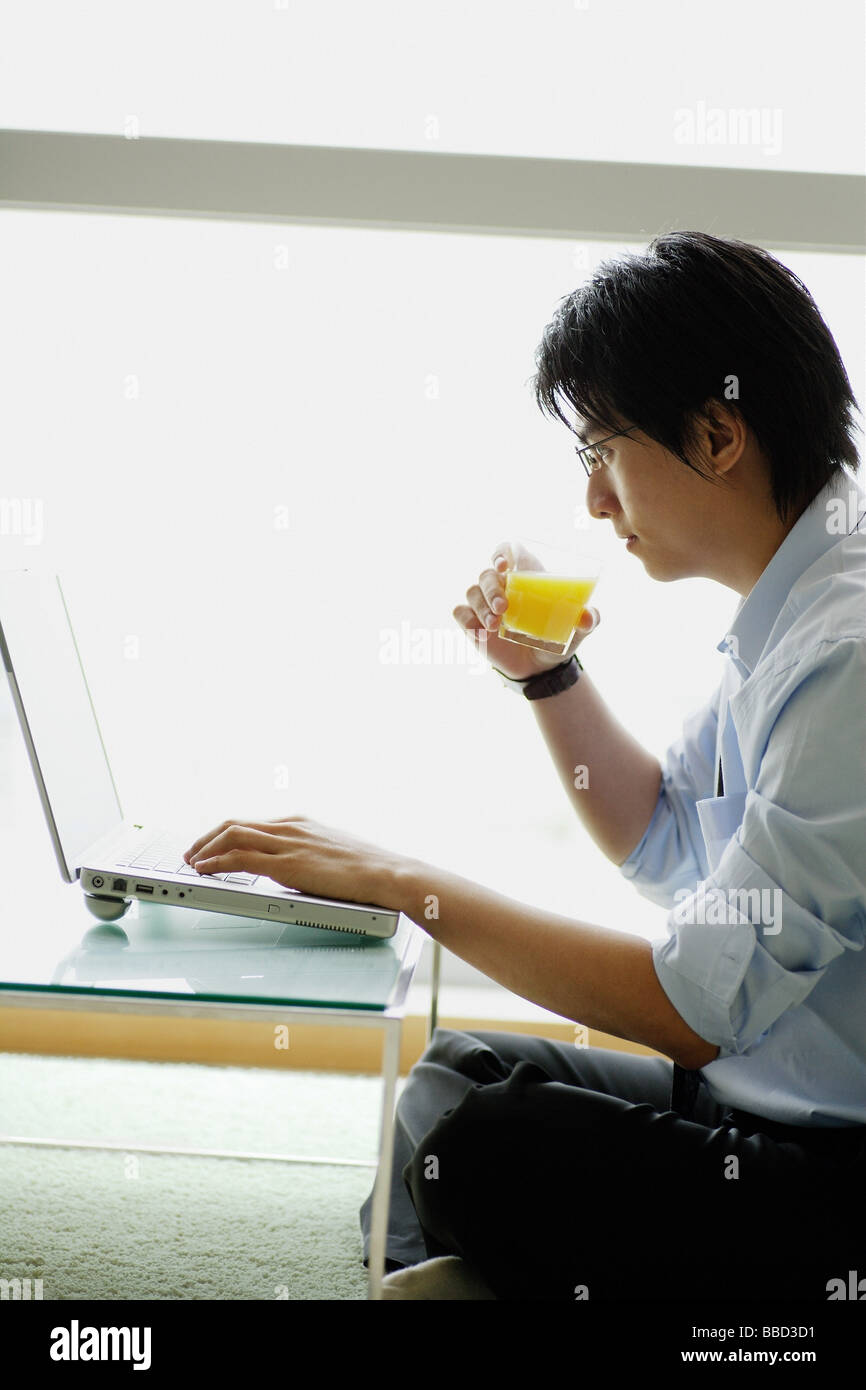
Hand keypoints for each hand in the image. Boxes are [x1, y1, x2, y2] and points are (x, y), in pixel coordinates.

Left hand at [182, 815, 405, 909]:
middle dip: (208, 837)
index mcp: (302, 824)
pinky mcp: (286, 864)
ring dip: (205, 847)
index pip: (254, 823)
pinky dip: (216, 862)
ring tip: (192, 860)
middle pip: (236, 824)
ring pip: (232, 835)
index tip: (214, 844)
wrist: (387, 873)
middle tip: (193, 850)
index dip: (227, 833)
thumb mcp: (335, 854)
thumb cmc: (369, 870)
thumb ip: (313, 857)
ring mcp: (288, 844)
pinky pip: (240, 858)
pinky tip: (205, 869)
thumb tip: (302, 871)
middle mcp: (291, 828)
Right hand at [452, 538, 600, 680]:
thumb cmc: (556, 638)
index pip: (506, 551)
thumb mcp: (576, 631)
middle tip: (503, 607)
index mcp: (524, 578)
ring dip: (481, 606)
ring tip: (496, 625)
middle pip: (487, 574)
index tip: (505, 566)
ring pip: (472, 592)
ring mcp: (484, 605)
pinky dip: (467, 619)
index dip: (501, 553)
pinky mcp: (472, 623)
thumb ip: (587, 620)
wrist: (539, 669)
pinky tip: (480, 632)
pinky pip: (460, 613)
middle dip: (492, 589)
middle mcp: (501, 586)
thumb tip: (588, 616)